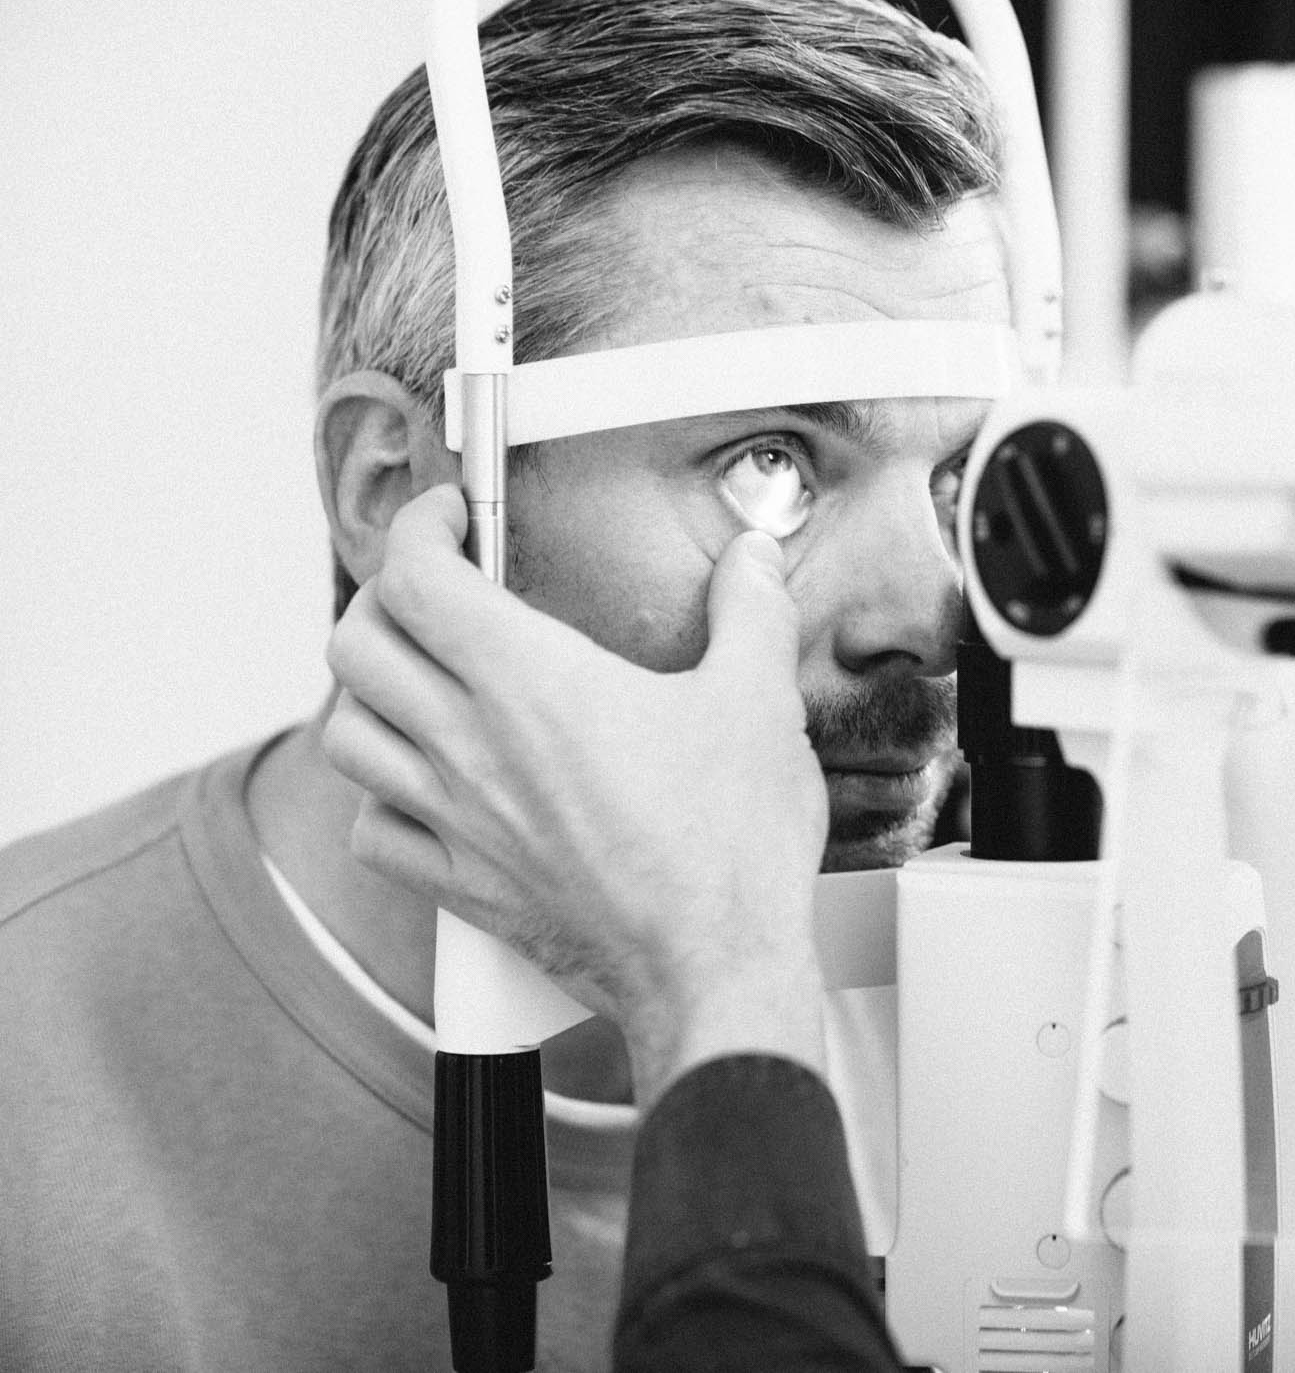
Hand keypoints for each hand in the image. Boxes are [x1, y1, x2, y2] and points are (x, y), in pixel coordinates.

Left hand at [323, 484, 828, 1100]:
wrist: (714, 967)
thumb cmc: (731, 844)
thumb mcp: (760, 701)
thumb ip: (750, 613)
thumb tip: (753, 561)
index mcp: (532, 681)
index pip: (416, 576)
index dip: (420, 525)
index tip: (454, 517)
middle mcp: (471, 745)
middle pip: (357, 643)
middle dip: (386, 597)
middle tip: (438, 590)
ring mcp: (455, 820)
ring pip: (345, 734)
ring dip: (369, 694)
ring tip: (419, 681)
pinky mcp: (461, 885)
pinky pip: (373, 830)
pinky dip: (380, 796)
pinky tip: (424, 786)